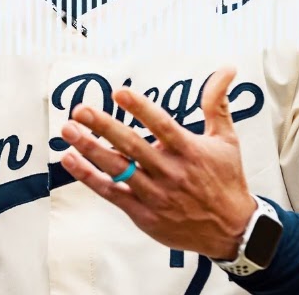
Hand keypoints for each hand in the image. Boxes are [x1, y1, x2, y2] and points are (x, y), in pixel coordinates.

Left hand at [58, 67, 256, 260]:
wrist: (230, 231)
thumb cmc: (225, 179)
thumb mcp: (227, 139)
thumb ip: (217, 103)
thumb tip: (226, 69)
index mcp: (190, 151)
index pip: (163, 126)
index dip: (141, 109)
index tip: (119, 93)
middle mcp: (171, 172)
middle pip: (133, 146)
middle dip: (104, 126)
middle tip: (80, 110)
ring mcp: (156, 195)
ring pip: (118, 170)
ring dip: (90, 149)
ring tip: (68, 130)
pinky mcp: (143, 214)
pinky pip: (111, 193)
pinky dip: (89, 177)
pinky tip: (70, 160)